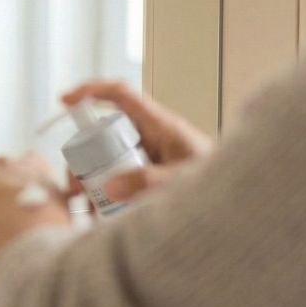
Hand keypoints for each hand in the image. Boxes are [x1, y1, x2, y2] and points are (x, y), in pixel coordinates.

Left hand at [0, 153, 69, 261]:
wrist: (22, 209)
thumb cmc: (48, 209)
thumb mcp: (69, 205)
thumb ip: (69, 208)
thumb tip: (75, 220)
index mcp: (32, 162)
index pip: (30, 174)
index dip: (28, 198)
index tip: (29, 214)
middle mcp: (5, 166)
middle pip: (2, 187)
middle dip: (4, 211)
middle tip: (9, 233)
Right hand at [61, 80, 211, 201]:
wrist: (239, 205)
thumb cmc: (218, 186)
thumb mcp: (180, 182)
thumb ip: (147, 182)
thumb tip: (109, 186)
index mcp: (161, 126)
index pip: (122, 96)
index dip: (92, 92)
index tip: (66, 101)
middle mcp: (152, 138)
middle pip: (105, 134)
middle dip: (83, 157)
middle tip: (75, 186)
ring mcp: (149, 157)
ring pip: (108, 158)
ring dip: (92, 180)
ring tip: (86, 207)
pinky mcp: (149, 176)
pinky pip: (119, 178)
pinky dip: (106, 194)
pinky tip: (101, 215)